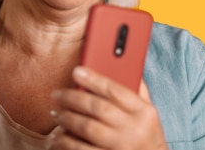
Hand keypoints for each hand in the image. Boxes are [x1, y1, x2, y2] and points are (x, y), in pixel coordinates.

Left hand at [46, 66, 168, 149]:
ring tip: (56, 114)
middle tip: (57, 94)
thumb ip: (137, 90)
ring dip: (67, 119)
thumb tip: (121, 63)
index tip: (76, 71)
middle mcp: (134, 129)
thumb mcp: (149, 113)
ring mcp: (121, 147)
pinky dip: (66, 142)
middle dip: (73, 99)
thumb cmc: (147, 137)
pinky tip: (57, 137)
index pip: (116, 90)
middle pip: (98, 108)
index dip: (94, 79)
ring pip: (88, 128)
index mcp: (144, 112)